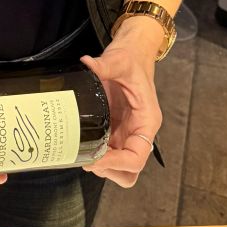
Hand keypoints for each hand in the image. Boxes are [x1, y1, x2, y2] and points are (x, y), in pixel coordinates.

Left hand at [80, 24, 161, 187]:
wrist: (132, 54)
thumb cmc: (131, 60)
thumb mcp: (119, 61)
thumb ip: (105, 65)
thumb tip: (88, 64)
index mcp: (146, 122)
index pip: (136, 158)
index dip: (116, 163)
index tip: (95, 158)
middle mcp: (137, 132)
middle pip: (129, 171)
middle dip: (108, 170)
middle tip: (87, 157)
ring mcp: (125, 133)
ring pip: (118, 167)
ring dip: (101, 166)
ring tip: (83, 152)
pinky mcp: (113, 130)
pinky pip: (107, 153)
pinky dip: (94, 155)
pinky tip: (80, 144)